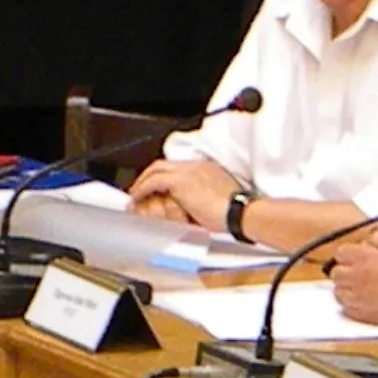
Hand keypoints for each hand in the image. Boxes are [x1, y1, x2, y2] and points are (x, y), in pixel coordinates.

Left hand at [123, 158, 240, 231]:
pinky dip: (143, 189)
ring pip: (157, 170)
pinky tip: (137, 197)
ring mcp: (188, 171)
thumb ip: (204, 197)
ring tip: (135, 194)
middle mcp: (195, 166)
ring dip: (143, 181)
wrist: (242, 212)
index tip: (158, 187)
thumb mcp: (219, 200)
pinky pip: (154, 181)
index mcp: (206, 168)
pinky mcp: (180, 181)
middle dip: (150, 175)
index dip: (165, 176)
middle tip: (140, 188)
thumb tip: (192, 208)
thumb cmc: (237, 212)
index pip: (179, 168)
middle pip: (165, 165)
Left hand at [329, 220, 377, 321]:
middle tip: (367, 272)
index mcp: (360, 257)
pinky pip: (349, 309)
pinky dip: (356, 305)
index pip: (341, 253)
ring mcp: (357, 299)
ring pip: (341, 292)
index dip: (354, 254)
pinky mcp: (363, 316)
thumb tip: (375, 232)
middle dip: (349, 271)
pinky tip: (371, 301)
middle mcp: (353, 278)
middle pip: (338, 273)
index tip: (365, 256)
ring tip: (370, 288)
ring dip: (350, 289)